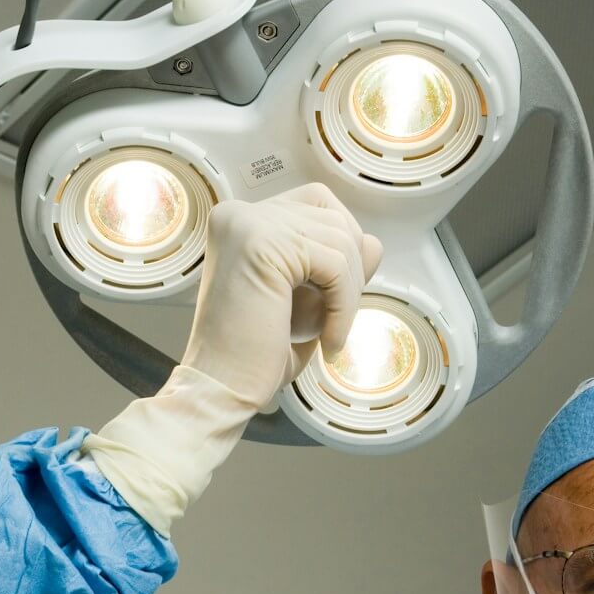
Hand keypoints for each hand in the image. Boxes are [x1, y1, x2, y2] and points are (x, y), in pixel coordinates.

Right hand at [181, 183, 383, 409]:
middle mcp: (240, 214)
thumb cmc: (252, 354)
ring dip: (348, 294)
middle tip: (334, 321)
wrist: (220, 388)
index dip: (340, 251)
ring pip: (341, 240)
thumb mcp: (305, 301)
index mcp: (242, 222)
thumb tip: (373, 243)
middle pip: (333, 217)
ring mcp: (249, 224)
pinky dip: (344, 307)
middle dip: (350, 272)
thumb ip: (337, 266)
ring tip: (329, 335)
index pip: (317, 205)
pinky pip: (336, 265)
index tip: (333, 300)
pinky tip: (329, 340)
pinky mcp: (264, 244)